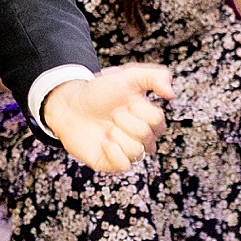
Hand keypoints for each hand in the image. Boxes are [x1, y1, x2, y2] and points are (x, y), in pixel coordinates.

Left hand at [46, 64, 174, 173]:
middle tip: (112, 114)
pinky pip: (124, 165)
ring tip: (105, 129)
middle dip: (126, 122)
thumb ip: (155, 77)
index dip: (140, 110)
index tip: (125, 102)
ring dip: (117, 136)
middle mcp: (141, 136)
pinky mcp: (112, 163)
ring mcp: (127, 150)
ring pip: (137, 152)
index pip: (158, 120)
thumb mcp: (128, 75)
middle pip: (148, 137)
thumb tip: (172, 95)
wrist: (69, 105)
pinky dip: (112, 152)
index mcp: (148, 117)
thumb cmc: (99, 91)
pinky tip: (103, 142)